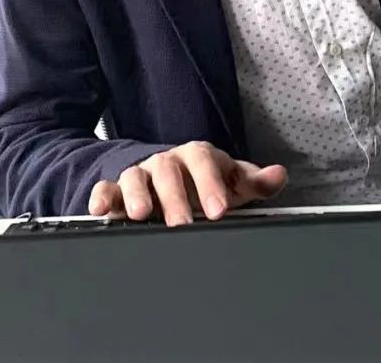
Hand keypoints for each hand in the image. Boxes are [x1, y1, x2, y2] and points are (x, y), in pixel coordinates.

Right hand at [87, 141, 287, 226]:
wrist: (173, 179)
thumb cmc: (207, 184)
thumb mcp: (232, 183)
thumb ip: (255, 182)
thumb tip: (279, 175)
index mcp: (198, 156)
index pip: (204, 160)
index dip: (211, 183)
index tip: (219, 210)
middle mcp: (168, 161)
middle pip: (169, 170)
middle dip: (175, 197)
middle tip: (182, 223)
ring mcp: (142, 174)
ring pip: (135, 176)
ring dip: (137, 194)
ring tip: (139, 214)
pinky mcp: (118, 189)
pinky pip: (106, 187)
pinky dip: (102, 196)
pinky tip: (101, 210)